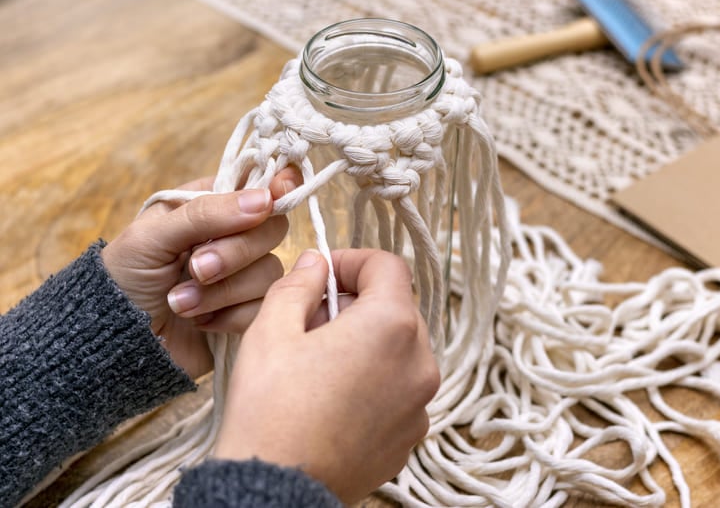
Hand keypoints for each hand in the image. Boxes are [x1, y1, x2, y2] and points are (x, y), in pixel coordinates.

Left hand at [101, 168, 300, 378]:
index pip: (258, 186)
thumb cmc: (123, 279)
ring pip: (270, 272)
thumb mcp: (152, 237)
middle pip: (272, 229)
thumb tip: (265, 199)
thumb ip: (206, 214)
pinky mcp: (247, 312)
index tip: (273, 198)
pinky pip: (265, 307)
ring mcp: (243, 276)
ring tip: (180, 304)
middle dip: (235, 254)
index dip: (276, 188)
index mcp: (210, 205)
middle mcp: (233, 236)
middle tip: (196, 269)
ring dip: (222, 291)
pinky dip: (230, 317)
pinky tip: (201, 322)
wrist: (115, 342)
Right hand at [214, 249, 440, 503]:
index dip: (353, 261)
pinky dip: (374, 381)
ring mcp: (420, 404)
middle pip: (396, 308)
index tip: (323, 275)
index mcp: (392, 326)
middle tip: (311, 321)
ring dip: (366, 343)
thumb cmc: (270, 408)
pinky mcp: (410, 436)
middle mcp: (420, 363)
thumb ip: (299, 284)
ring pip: (399, 350)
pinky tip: (334, 398)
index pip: (388, 266)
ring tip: (320, 363)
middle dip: (356, 304)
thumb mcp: (272, 329)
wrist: (275, 490)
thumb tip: (316, 262)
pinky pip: (399, 390)